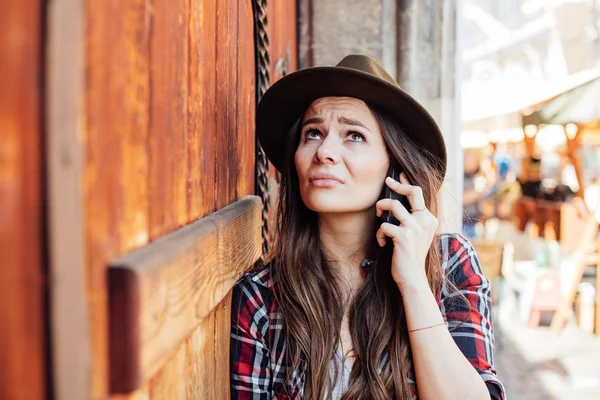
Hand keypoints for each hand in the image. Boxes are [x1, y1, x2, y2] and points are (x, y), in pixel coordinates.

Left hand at [375, 172, 438, 287]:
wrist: (413, 277)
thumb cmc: (410, 255)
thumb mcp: (416, 234)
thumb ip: (411, 218)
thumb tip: (396, 201)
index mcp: (429, 218)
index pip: (419, 193)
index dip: (406, 182)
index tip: (396, 176)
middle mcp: (424, 220)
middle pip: (412, 191)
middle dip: (397, 184)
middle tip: (387, 182)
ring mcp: (415, 227)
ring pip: (393, 205)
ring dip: (380, 207)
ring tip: (378, 215)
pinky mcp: (403, 236)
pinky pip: (384, 225)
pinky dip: (380, 233)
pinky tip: (382, 242)